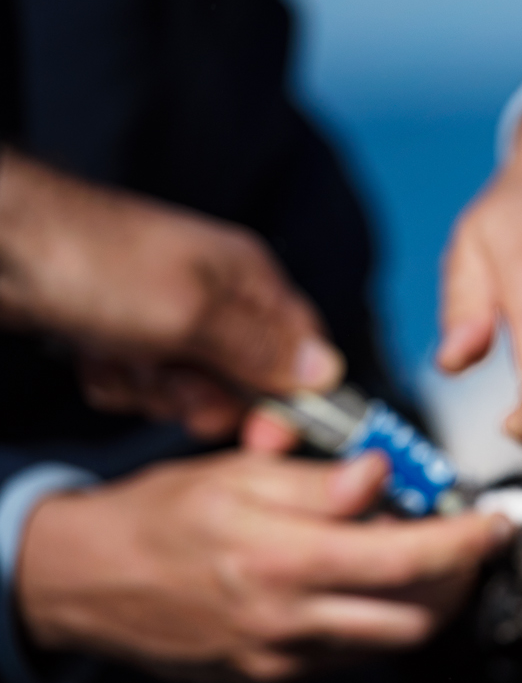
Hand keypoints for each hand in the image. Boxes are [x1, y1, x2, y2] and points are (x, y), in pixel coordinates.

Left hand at [0, 150, 343, 439]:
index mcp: (249, 280)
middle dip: (206, 397)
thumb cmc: (96, 265)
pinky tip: (94, 356)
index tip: (267, 435)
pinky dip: (117, 380)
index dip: (293, 399)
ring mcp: (167, 313)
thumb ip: (263, 350)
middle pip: (244, 379)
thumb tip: (328, 372)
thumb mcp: (193, 314)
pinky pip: (140, 382)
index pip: (303, 353)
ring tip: (124, 360)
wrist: (2, 246)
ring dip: (154, 389)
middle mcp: (217, 296)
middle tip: (175, 388)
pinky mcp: (123, 330)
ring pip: (187, 387)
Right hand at [15, 451, 512, 682]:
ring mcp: (280, 657)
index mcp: (279, 557)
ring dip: (428, 601)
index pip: (405, 557)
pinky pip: (352, 656)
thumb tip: (383, 473)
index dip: (466, 542)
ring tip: (426, 557)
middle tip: (471, 540)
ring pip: (392, 640)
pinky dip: (381, 620)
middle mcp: (285, 617)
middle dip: (462, 578)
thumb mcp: (237, 474)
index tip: (494, 522)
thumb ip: (319, 482)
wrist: (89, 579)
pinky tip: (373, 583)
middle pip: (416, 614)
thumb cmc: (159, 517)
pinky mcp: (273, 678)